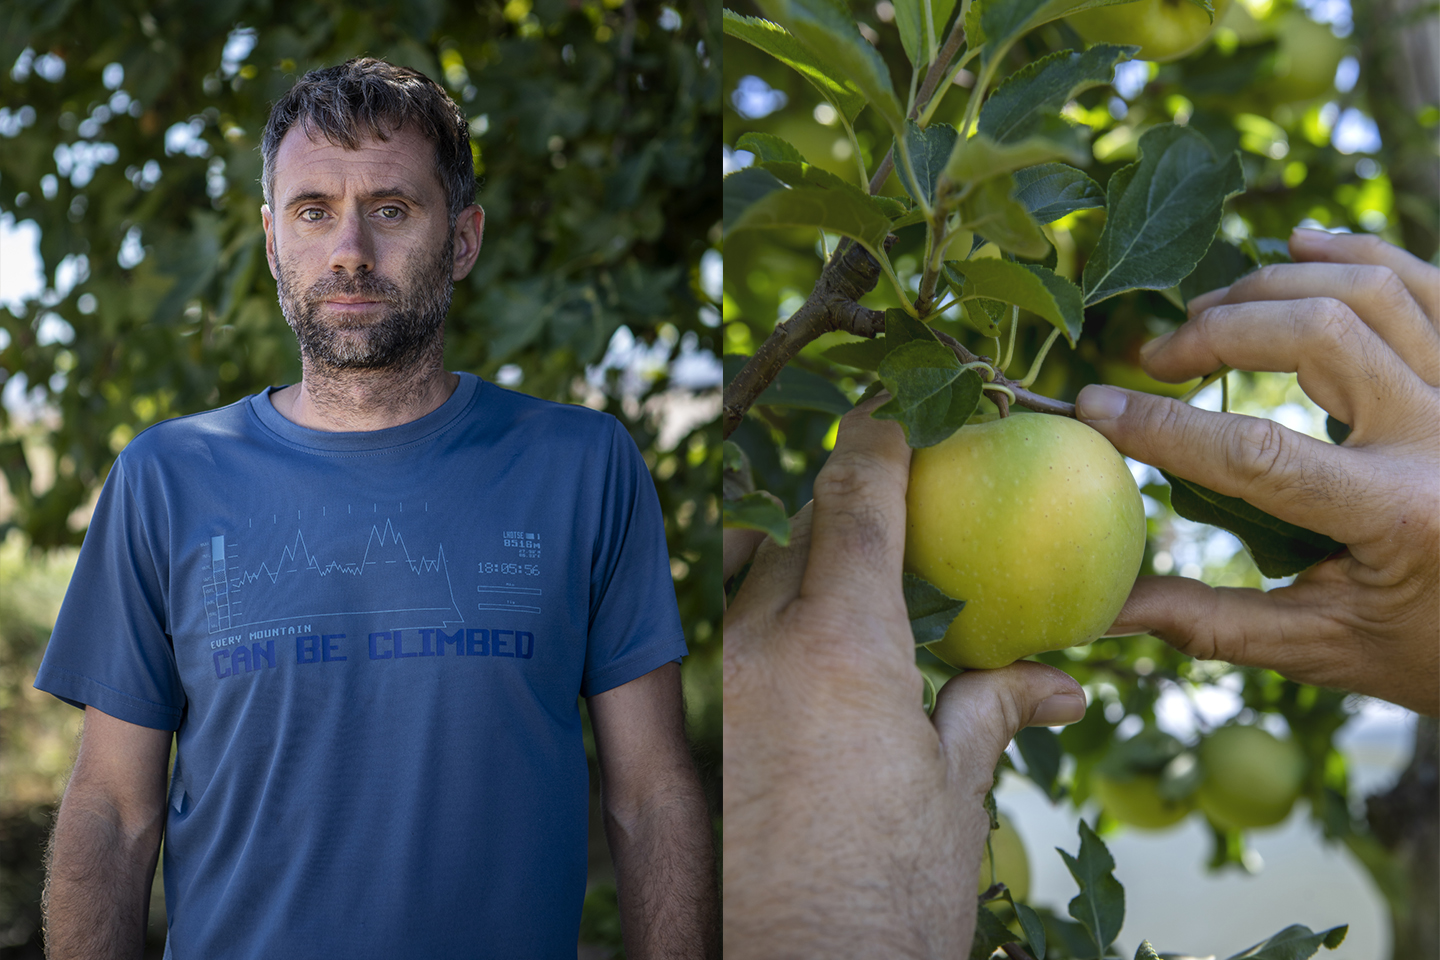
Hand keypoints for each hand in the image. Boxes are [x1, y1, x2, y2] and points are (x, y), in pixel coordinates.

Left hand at [722, 398, 1086, 958]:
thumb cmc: (886, 898)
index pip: (853, 499)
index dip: (876, 442)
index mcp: (842, 643)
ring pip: (745, 578)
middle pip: (793, 529)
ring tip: (841, 588)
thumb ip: (992, 707)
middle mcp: (759, 645)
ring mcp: (712, 687)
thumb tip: (1058, 682)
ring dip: (790, 561)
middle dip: (838, 508)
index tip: (894, 416)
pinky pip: (723, 638)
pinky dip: (760, 620)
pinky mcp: (690, 731)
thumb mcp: (955, 797)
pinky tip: (795, 657)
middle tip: (886, 515)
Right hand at [1077, 228, 1439, 715]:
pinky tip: (1299, 243)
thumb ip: (1209, 623)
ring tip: (1208, 312)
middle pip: (1317, 333)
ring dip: (1273, 285)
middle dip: (1218, 331)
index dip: (1162, 427)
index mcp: (1401, 514)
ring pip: (1368, 289)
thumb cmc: (1431, 648)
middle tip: (1157, 358)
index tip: (1094, 406)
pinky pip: (1425, 281)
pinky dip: (1356, 251)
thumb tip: (1102, 610)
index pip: (1255, 454)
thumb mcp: (1323, 649)